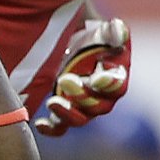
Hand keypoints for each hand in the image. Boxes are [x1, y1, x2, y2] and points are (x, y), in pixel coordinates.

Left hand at [34, 18, 129, 135]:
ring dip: (67, 113)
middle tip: (65, 79)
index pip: (117, 86)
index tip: (97, 79)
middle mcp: (104, 98)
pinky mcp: (66, 110)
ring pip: (80, 119)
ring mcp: (84, 107)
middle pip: (96, 106)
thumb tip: (119, 33)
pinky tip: (40, 124)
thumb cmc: (98, 39)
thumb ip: (116, 31)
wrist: (81, 46)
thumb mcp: (107, 30)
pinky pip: (60, 127)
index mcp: (118, 78)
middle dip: (82, 95)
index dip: (108, 84)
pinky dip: (51, 128)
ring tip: (52, 102)